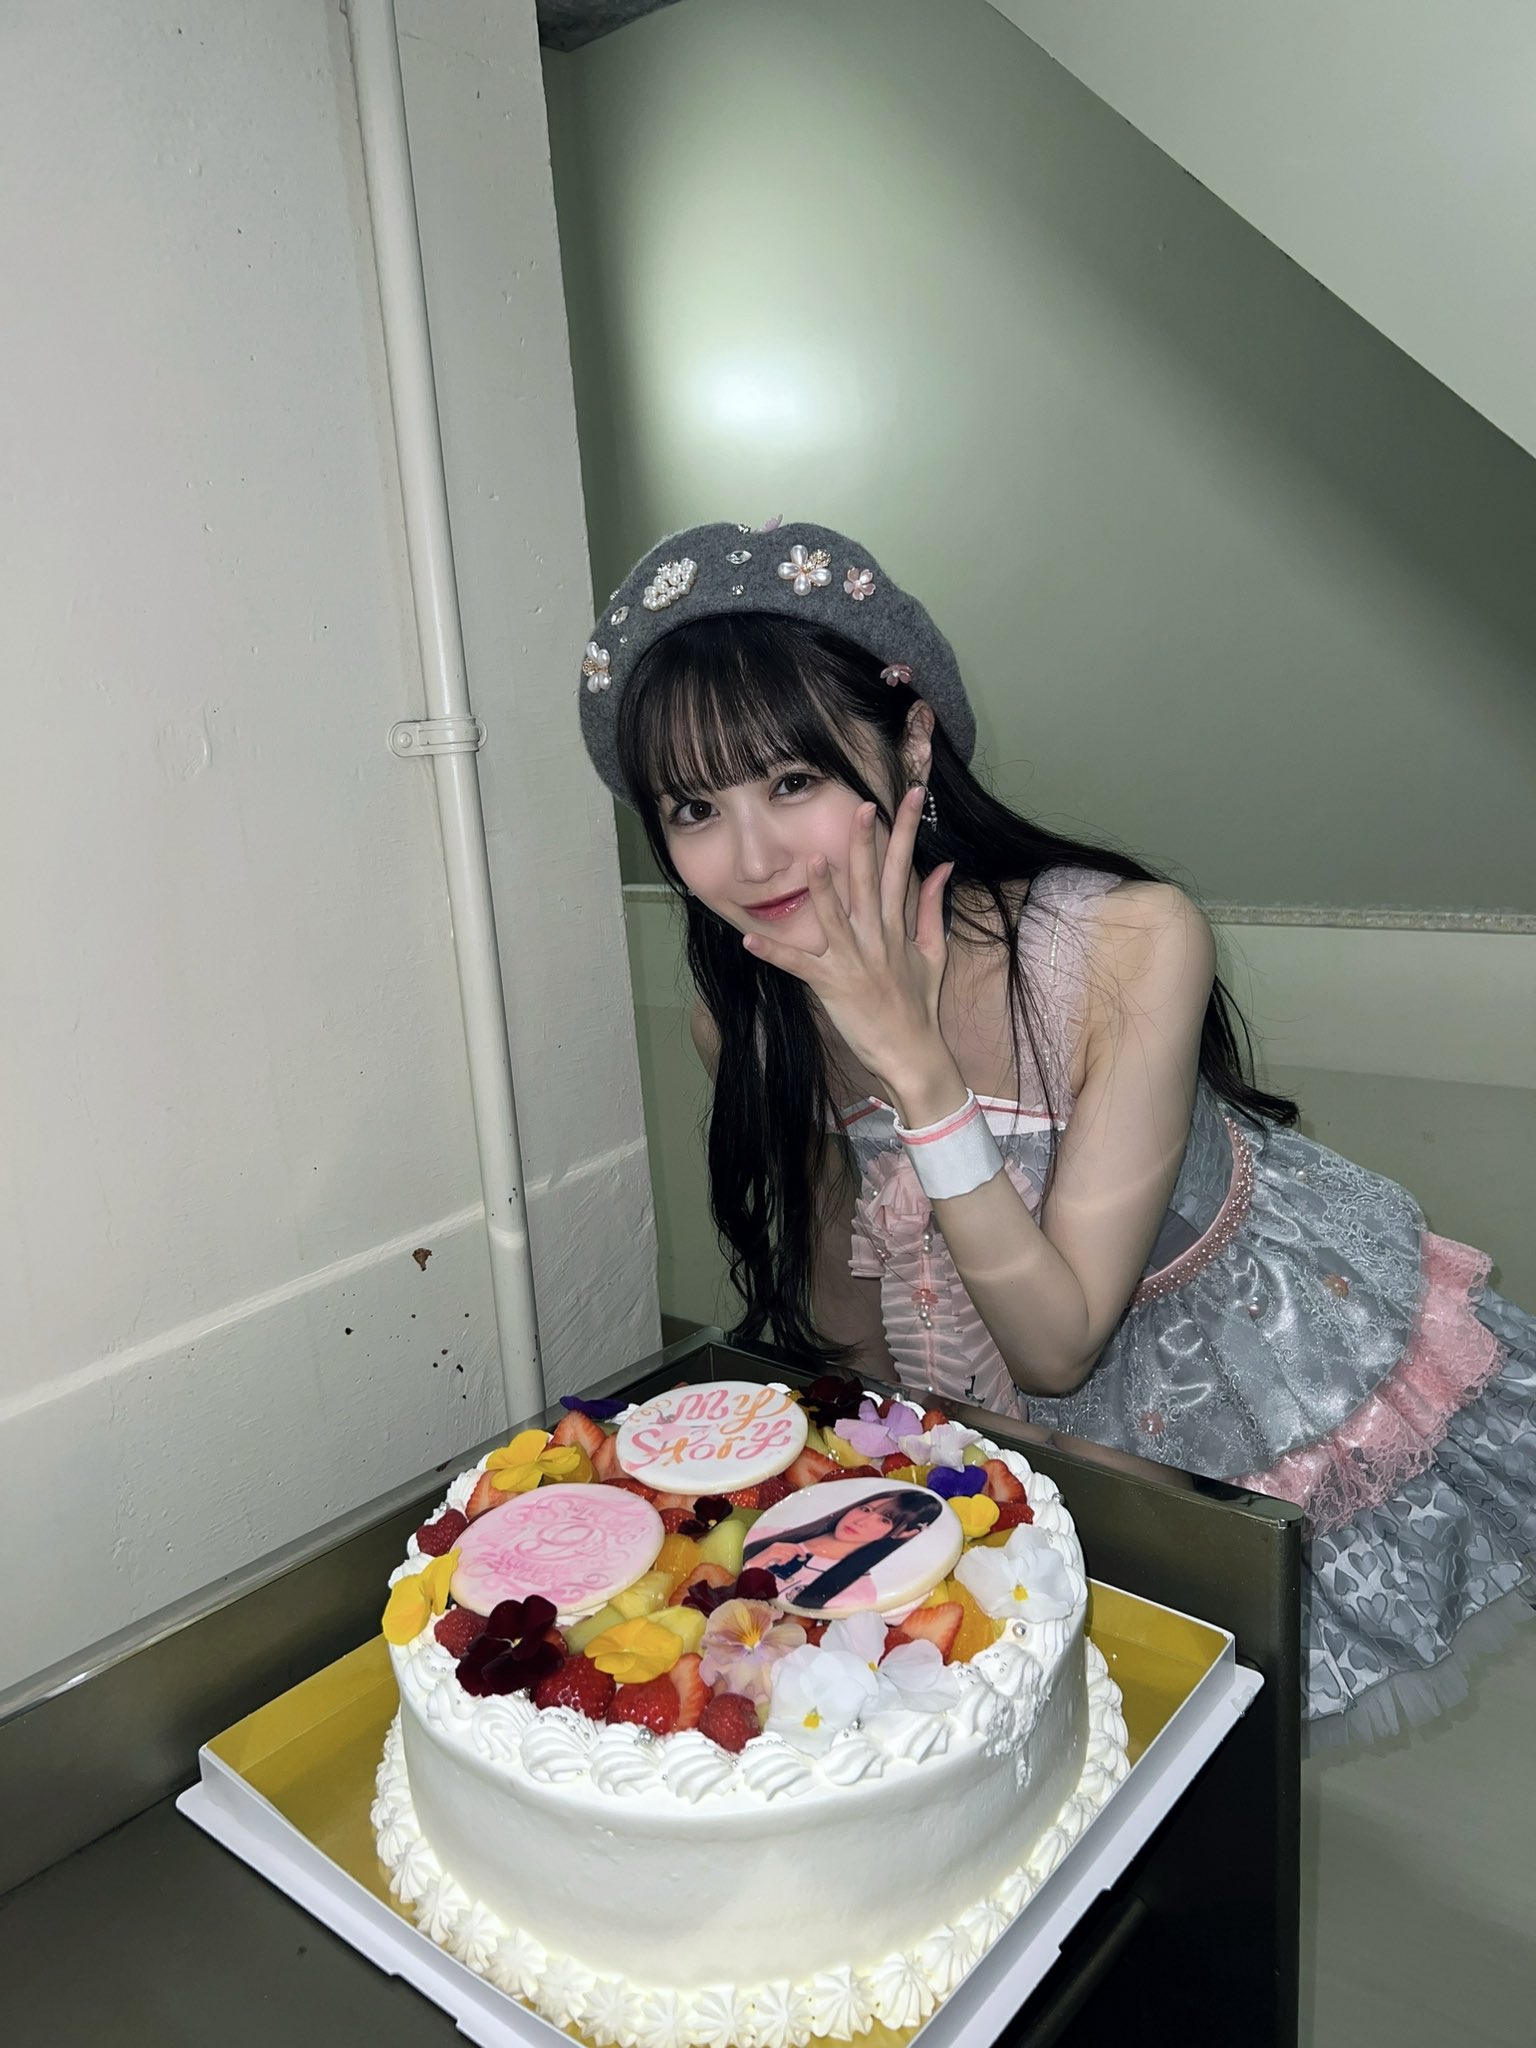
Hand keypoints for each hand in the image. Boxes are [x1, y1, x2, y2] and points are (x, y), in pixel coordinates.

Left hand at [742, 786, 958, 1105]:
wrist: (912, 1053)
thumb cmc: (919, 1003)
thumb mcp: (934, 951)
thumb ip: (934, 907)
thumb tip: (944, 866)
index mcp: (897, 927)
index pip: (903, 868)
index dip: (905, 829)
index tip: (909, 794)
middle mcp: (876, 938)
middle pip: (868, 883)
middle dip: (864, 843)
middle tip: (860, 806)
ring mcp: (854, 962)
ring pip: (834, 919)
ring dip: (822, 891)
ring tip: (811, 861)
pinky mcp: (832, 986)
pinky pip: (799, 966)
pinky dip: (774, 953)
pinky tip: (748, 939)